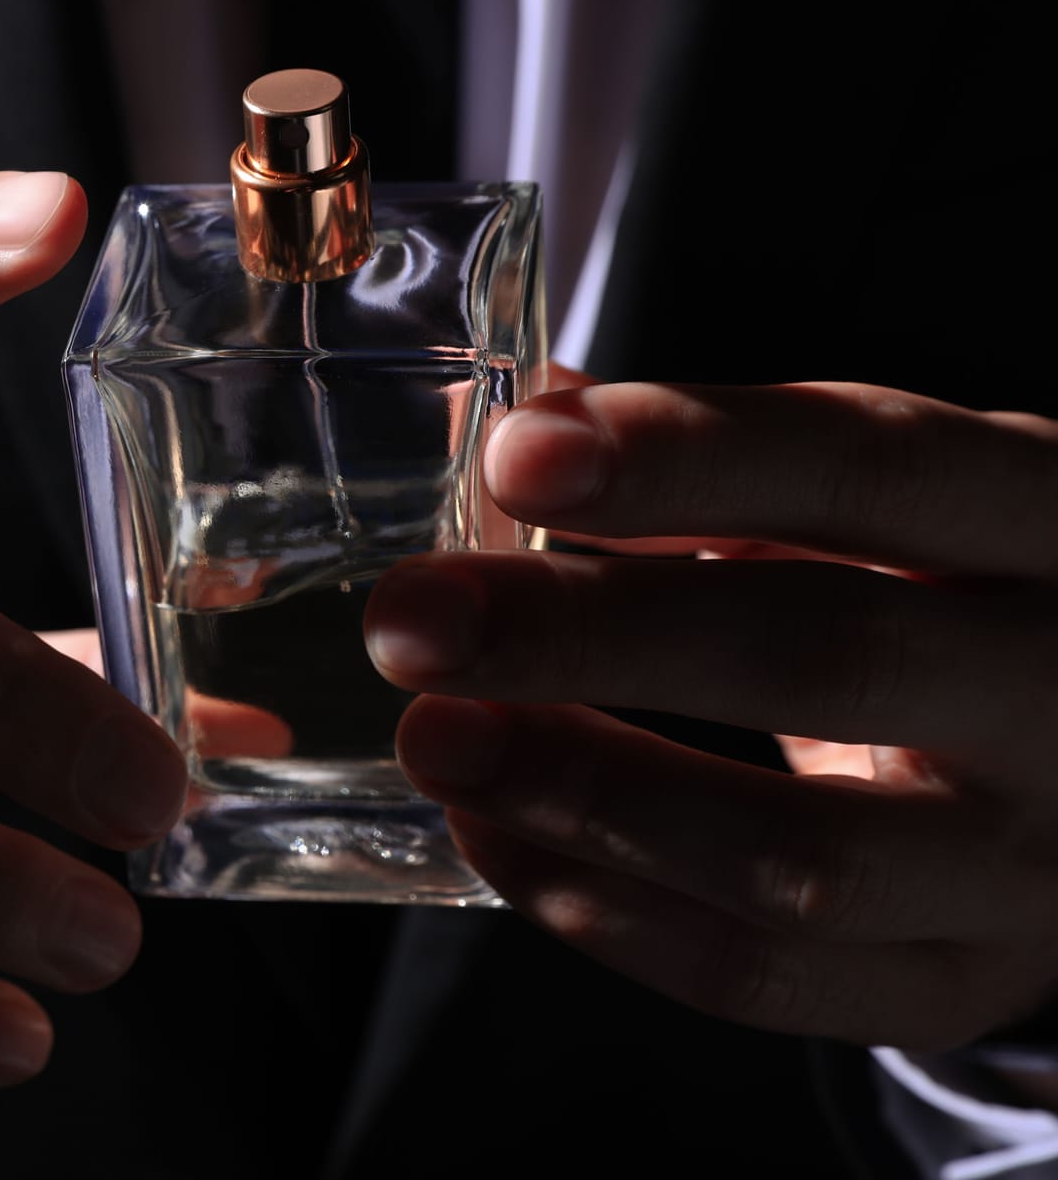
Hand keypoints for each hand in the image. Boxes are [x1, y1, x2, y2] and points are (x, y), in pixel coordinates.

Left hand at [364, 377, 1057, 1048]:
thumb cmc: (945, 595)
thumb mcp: (877, 499)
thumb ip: (711, 460)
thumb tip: (516, 424)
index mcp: (1050, 517)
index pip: (871, 468)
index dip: (688, 456)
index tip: (516, 452)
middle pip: (827, 660)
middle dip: (593, 635)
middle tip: (413, 618)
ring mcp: (1029, 865)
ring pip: (799, 854)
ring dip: (586, 791)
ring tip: (432, 738)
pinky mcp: (958, 982)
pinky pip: (766, 977)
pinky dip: (604, 911)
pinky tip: (490, 831)